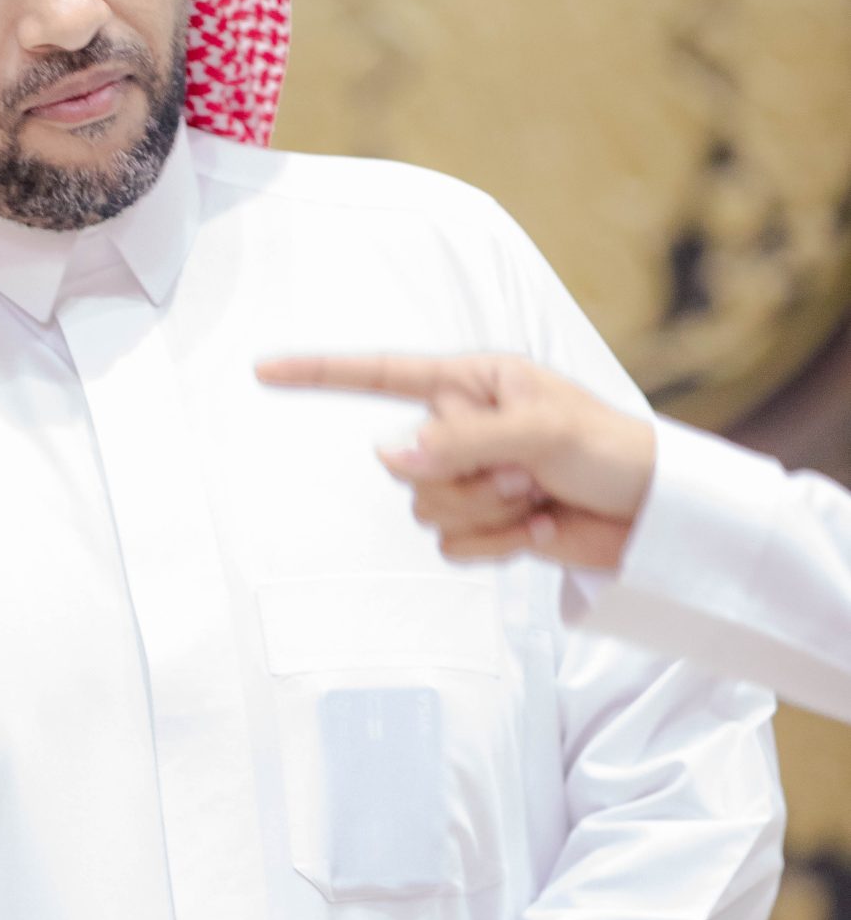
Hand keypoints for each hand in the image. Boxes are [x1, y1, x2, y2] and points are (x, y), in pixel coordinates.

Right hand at [254, 350, 655, 569]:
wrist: (655, 515)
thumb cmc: (612, 451)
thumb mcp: (540, 430)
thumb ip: (462, 441)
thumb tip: (391, 455)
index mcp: (472, 385)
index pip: (381, 376)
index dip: (321, 375)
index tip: (264, 371)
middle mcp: (462, 430)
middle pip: (407, 465)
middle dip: (467, 477)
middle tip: (527, 472)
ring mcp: (471, 481)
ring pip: (428, 512)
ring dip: (488, 514)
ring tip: (537, 497)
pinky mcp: (487, 526)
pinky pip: (454, 547)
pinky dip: (500, 545)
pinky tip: (539, 528)